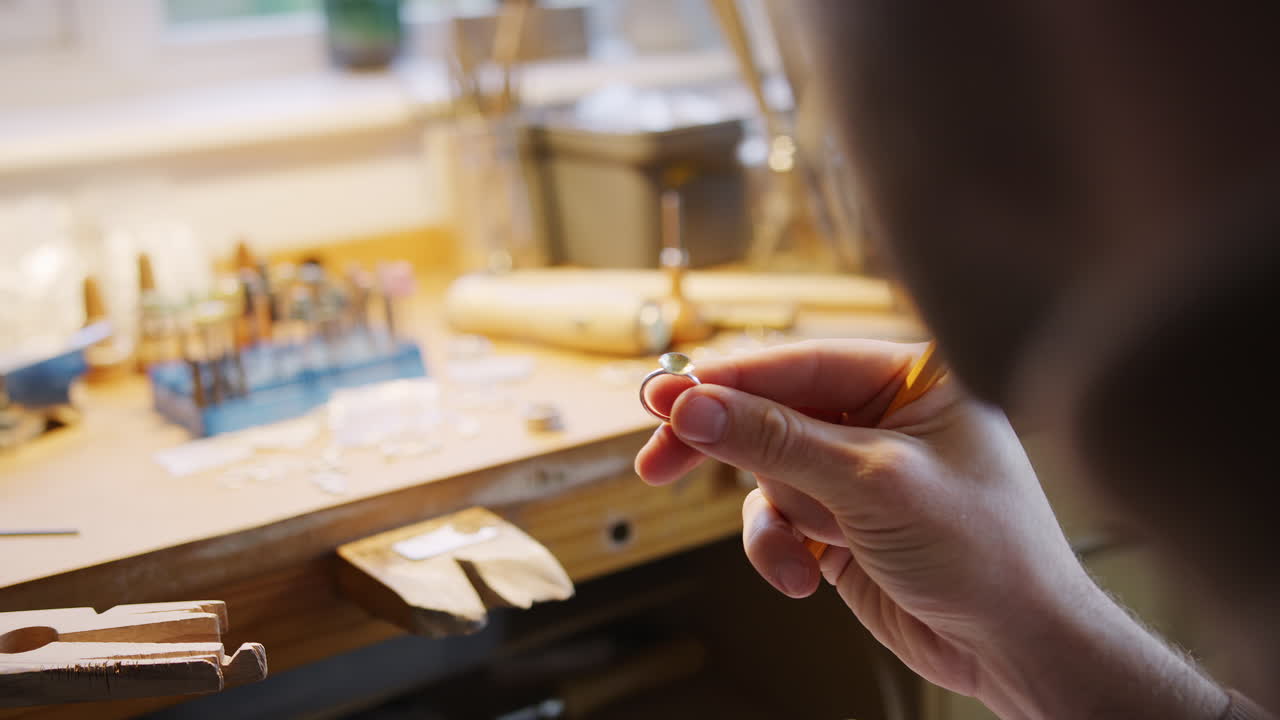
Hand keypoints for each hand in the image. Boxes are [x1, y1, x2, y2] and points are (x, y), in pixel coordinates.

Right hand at [635, 339, 1225, 718]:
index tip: (662, 399)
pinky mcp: (843, 519)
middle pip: (771, 412)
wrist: (1019, 646)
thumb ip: (777, 441)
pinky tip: (804, 578)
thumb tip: (695, 407)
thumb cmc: (986, 551)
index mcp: (911, 378)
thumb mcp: (874, 485)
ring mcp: (860, 470)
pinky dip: (780, 550)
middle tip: (657, 459)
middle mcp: (883, 415)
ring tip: (791, 558)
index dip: (725, 382)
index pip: (798, 363)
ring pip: (767, 473)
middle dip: (722, 447)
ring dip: (769, 521)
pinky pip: (781, 519)